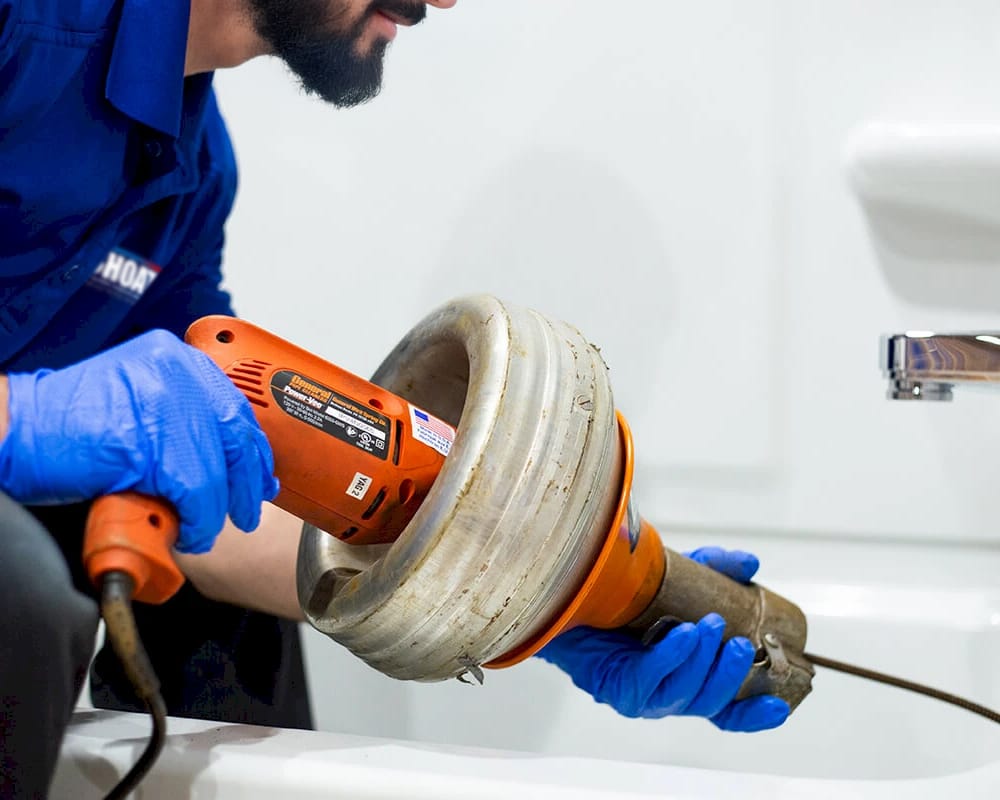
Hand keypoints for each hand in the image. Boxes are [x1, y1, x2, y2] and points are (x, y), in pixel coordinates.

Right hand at [0, 330, 277, 553]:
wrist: (13, 431)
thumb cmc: (68, 424)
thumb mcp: (138, 400)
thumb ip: (180, 415)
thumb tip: (226, 457)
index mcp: (176, 358)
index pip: (234, 405)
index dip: (252, 447)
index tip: (260, 473)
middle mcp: (176, 371)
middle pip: (235, 434)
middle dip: (245, 481)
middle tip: (247, 509)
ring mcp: (164, 402)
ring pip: (216, 469)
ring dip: (214, 509)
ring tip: (201, 528)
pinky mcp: (149, 440)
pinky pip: (194, 491)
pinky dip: (196, 519)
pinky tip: (186, 531)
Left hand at [535, 547, 789, 731]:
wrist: (574, 594)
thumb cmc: (628, 593)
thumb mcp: (680, 575)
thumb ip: (717, 567)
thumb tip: (751, 565)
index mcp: (690, 678)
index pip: (727, 710)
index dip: (755, 713)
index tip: (780, 703)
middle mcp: (670, 693)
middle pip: (711, 701)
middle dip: (731, 675)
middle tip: (742, 644)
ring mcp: (645, 696)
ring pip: (684, 692)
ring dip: (702, 662)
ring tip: (710, 626)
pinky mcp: (620, 690)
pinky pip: (650, 678)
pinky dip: (670, 656)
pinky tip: (680, 634)